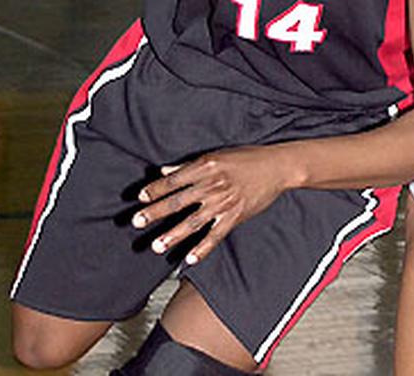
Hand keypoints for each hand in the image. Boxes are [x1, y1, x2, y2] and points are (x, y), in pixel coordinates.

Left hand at [131, 145, 295, 264]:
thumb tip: (164, 172)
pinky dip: (203, 248)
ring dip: (173, 235)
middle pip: (178, 202)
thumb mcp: (216, 155)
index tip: (141, 198)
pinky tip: (190, 258)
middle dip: (155, 213)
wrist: (276, 167)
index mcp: (205, 166)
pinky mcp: (235, 216)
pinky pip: (215, 236)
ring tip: (157, 246)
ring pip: (193, 222)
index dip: (155, 190)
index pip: (173, 181)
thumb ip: (188, 166)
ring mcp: (223, 203)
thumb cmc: (246, 158)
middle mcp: (212, 185)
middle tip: (137, 221)